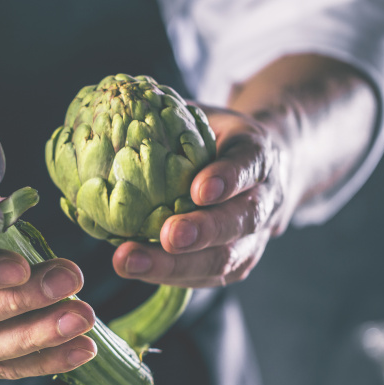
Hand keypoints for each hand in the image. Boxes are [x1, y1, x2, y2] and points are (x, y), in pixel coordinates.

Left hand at [112, 106, 295, 287]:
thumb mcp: (203, 119)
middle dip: (204, 231)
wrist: (259, 173)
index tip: (200, 189)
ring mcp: (255, 237)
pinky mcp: (238, 263)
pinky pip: (208, 276)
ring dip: (177, 265)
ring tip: (131, 261)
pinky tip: (136, 269)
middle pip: (242, 220)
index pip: (249, 163)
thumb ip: (171, 116)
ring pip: (225, 258)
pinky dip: (171, 276)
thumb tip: (118, 108)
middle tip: (168, 236)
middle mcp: (264, 198)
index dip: (228, 177)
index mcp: (258, 155)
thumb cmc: (216, 141)